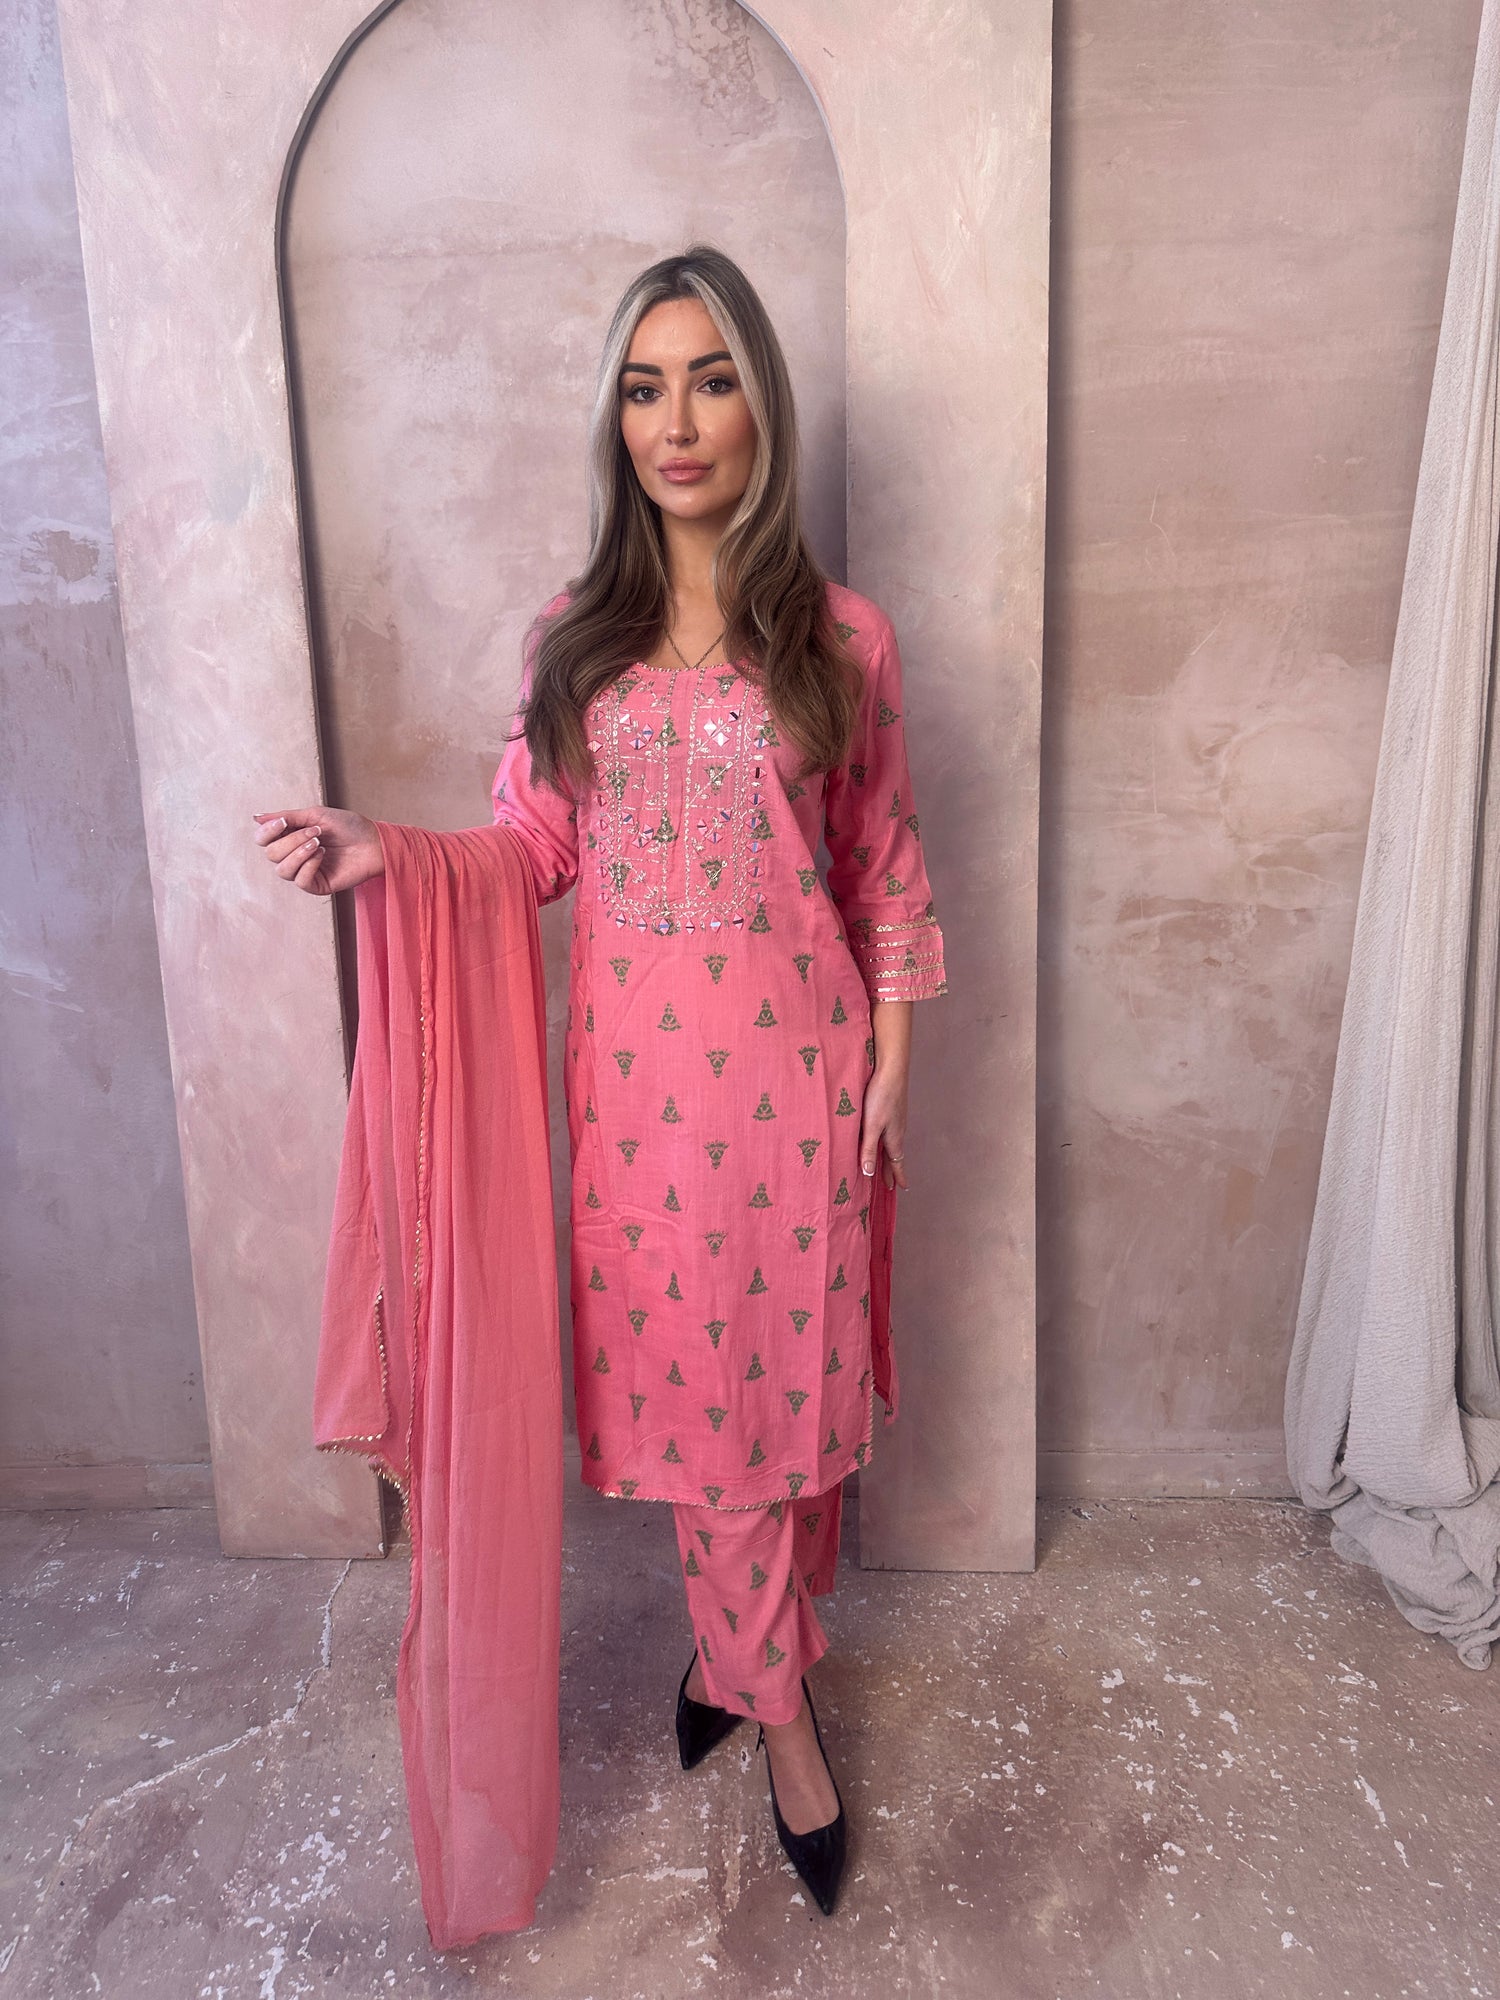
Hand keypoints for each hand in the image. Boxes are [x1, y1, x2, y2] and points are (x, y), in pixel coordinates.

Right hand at [251, 807, 383, 894]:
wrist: (373, 841)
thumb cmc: (348, 826)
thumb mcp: (315, 815)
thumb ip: (286, 817)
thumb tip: (256, 818)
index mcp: (290, 837)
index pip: (262, 840)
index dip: (267, 832)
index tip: (284, 822)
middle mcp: (293, 856)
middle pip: (271, 854)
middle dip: (292, 840)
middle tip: (316, 831)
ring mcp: (304, 872)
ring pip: (282, 870)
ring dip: (299, 853)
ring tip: (319, 843)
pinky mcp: (316, 885)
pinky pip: (300, 880)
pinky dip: (309, 865)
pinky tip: (323, 855)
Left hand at [859, 1063, 909, 1191]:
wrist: (891, 1069)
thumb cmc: (881, 1097)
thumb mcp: (871, 1126)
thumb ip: (868, 1149)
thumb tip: (868, 1173)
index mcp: (893, 1138)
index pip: (896, 1163)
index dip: (898, 1176)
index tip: (901, 1188)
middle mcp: (897, 1131)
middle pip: (895, 1156)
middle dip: (892, 1170)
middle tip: (891, 1184)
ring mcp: (895, 1120)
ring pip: (892, 1143)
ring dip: (890, 1157)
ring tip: (886, 1164)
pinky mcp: (891, 1109)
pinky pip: (890, 1132)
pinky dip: (886, 1142)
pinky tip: (882, 1137)